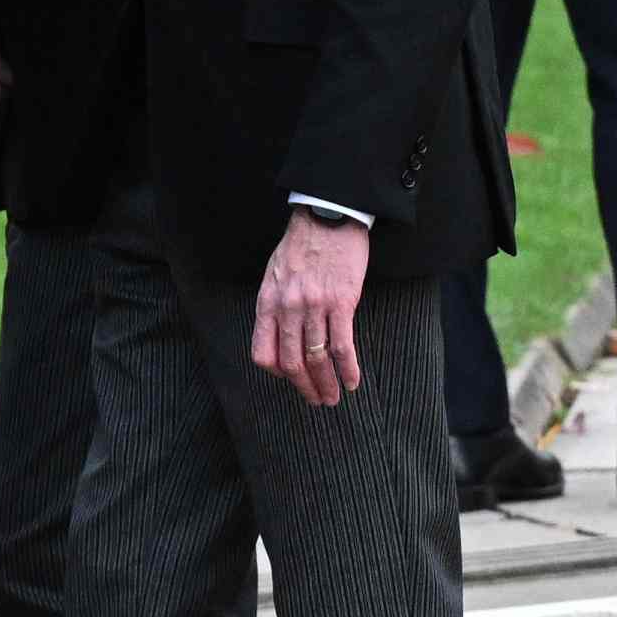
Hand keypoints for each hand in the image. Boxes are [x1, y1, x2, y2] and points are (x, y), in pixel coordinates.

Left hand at [252, 213, 369, 404]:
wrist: (327, 216)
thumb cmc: (302, 244)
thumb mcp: (275, 275)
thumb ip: (276, 307)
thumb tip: (282, 337)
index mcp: (268, 303)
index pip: (263, 354)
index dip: (277, 373)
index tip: (292, 378)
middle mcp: (287, 308)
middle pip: (292, 363)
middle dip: (305, 388)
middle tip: (317, 401)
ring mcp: (314, 307)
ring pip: (317, 359)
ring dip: (327, 384)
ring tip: (334, 397)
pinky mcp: (340, 302)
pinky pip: (342, 346)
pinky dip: (348, 369)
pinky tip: (352, 380)